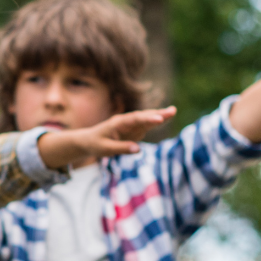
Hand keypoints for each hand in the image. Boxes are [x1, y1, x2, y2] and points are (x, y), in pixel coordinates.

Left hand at [38, 105, 176, 168]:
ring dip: (159, 115)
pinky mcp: (133, 130)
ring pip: (146, 119)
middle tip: (173, 111)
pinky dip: (155, 121)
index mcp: (117, 124)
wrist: (88, 141)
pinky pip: (145, 125)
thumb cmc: (95, 144)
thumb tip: (139, 149)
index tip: (159, 119)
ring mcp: (130, 125)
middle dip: (157, 114)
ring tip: (173, 111)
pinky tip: (166, 117)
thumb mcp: (105, 149)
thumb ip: (121, 148)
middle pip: (143, 117)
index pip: (134, 120)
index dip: (147, 119)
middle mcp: (125, 121)